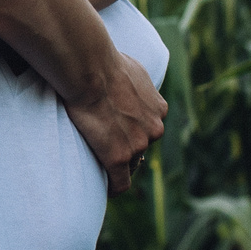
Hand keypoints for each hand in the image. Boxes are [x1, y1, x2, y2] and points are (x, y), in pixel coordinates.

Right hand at [64, 52, 165, 193]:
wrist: (91, 69)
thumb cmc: (104, 61)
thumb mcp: (135, 69)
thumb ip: (140, 84)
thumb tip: (133, 81)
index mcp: (159, 109)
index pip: (149, 130)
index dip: (133, 133)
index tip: (120, 135)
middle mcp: (154, 129)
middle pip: (141, 148)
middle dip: (127, 148)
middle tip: (105, 145)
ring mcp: (138, 145)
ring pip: (130, 164)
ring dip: (117, 163)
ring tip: (99, 162)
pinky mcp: (118, 157)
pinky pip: (120, 183)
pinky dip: (113, 187)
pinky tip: (105, 189)